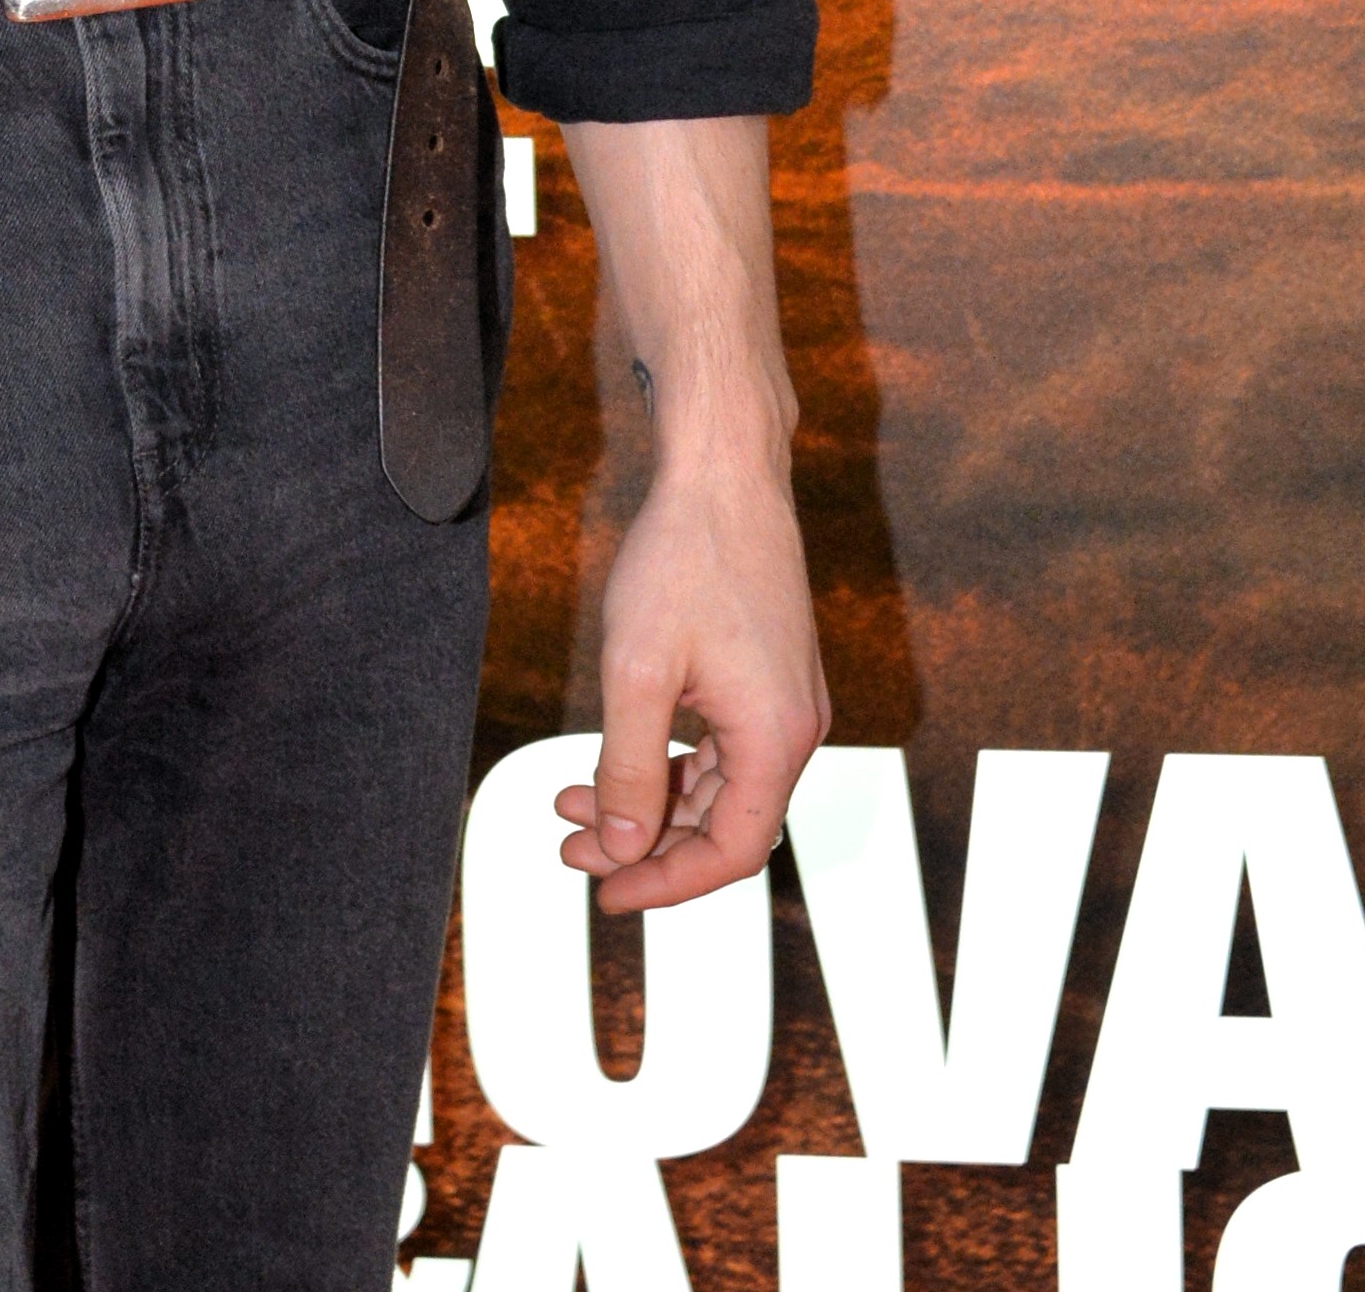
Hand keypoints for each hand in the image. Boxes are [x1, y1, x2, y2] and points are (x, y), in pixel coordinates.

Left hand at [555, 441, 827, 914]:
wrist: (723, 471)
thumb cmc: (682, 559)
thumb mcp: (638, 668)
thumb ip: (629, 765)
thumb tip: (622, 846)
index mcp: (776, 738)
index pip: (734, 850)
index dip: (669, 882)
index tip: (606, 894)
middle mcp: (795, 729)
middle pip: (723, 824)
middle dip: (645, 842)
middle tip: (569, 846)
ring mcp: (784, 702)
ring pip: (716, 786)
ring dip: (648, 801)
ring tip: (570, 804)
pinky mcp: (767, 677)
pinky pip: (720, 747)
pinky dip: (666, 760)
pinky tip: (611, 757)